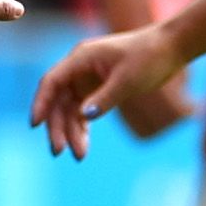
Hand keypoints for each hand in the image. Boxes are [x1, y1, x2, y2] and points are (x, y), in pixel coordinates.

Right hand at [29, 24, 188, 158]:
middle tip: (59, 151)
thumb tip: (84, 117)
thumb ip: (105, 98)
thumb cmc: (149, 57)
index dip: (41, 103)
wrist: (170, 49)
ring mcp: (87, 79)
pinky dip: (83, 128)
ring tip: (79, 156)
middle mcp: (79, 68)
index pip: (51, 82)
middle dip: (57, 126)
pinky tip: (84, 145)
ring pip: (70, 110)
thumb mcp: (128, 80)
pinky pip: (83, 111)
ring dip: (71, 132)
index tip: (35, 125)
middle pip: (58, 101)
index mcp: (81, 58)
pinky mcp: (98, 89)